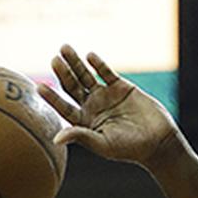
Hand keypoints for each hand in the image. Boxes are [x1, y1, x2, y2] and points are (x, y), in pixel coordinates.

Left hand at [37, 45, 182, 169]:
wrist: (157, 141)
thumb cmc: (128, 148)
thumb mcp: (102, 144)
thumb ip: (80, 136)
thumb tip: (55, 139)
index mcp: (82, 121)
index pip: (63, 107)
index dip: (52, 97)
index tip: (39, 86)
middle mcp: (90, 106)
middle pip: (72, 86)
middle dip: (62, 73)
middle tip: (53, 60)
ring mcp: (105, 95)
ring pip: (86, 76)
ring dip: (75, 63)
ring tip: (64, 48)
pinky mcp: (121, 87)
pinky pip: (107, 73)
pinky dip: (99, 64)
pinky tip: (90, 55)